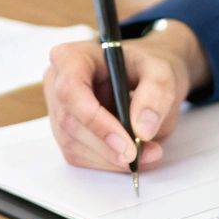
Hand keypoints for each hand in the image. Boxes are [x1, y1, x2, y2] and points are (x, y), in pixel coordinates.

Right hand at [43, 20, 210, 171]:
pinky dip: (107, 162)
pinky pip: (79, 156)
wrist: (145, 77)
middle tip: (143, 154)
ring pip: (73, 145)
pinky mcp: (65, 133)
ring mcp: (58, 110)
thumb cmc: (146, 67)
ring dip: (110, 158)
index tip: (126, 144)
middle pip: (71, 123)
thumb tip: (142, 129)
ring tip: (146, 154)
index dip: (95, 120)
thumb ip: (156, 94)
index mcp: (72, 57)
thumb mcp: (161, 71)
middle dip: (108, 146)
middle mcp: (56, 82)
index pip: (71, 90)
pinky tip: (130, 154)